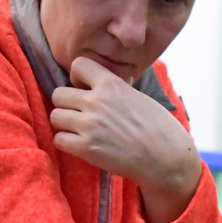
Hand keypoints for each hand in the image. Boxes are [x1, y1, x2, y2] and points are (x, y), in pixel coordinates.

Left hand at [50, 56, 203, 222]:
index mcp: (112, 84)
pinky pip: (58, 139)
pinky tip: (80, 145)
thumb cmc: (159, 127)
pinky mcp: (86, 148)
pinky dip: (66, 143)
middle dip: (66, 104)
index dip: (76, 77)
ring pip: (55, 116)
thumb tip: (106, 81)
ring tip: (78, 130)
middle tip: (79, 113)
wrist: (165, 158)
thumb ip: (118, 88)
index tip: (84, 88)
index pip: (78, 64)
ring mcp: (89, 125)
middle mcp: (97, 101)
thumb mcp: (139, 96)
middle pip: (58, 94)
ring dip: (64, 123)